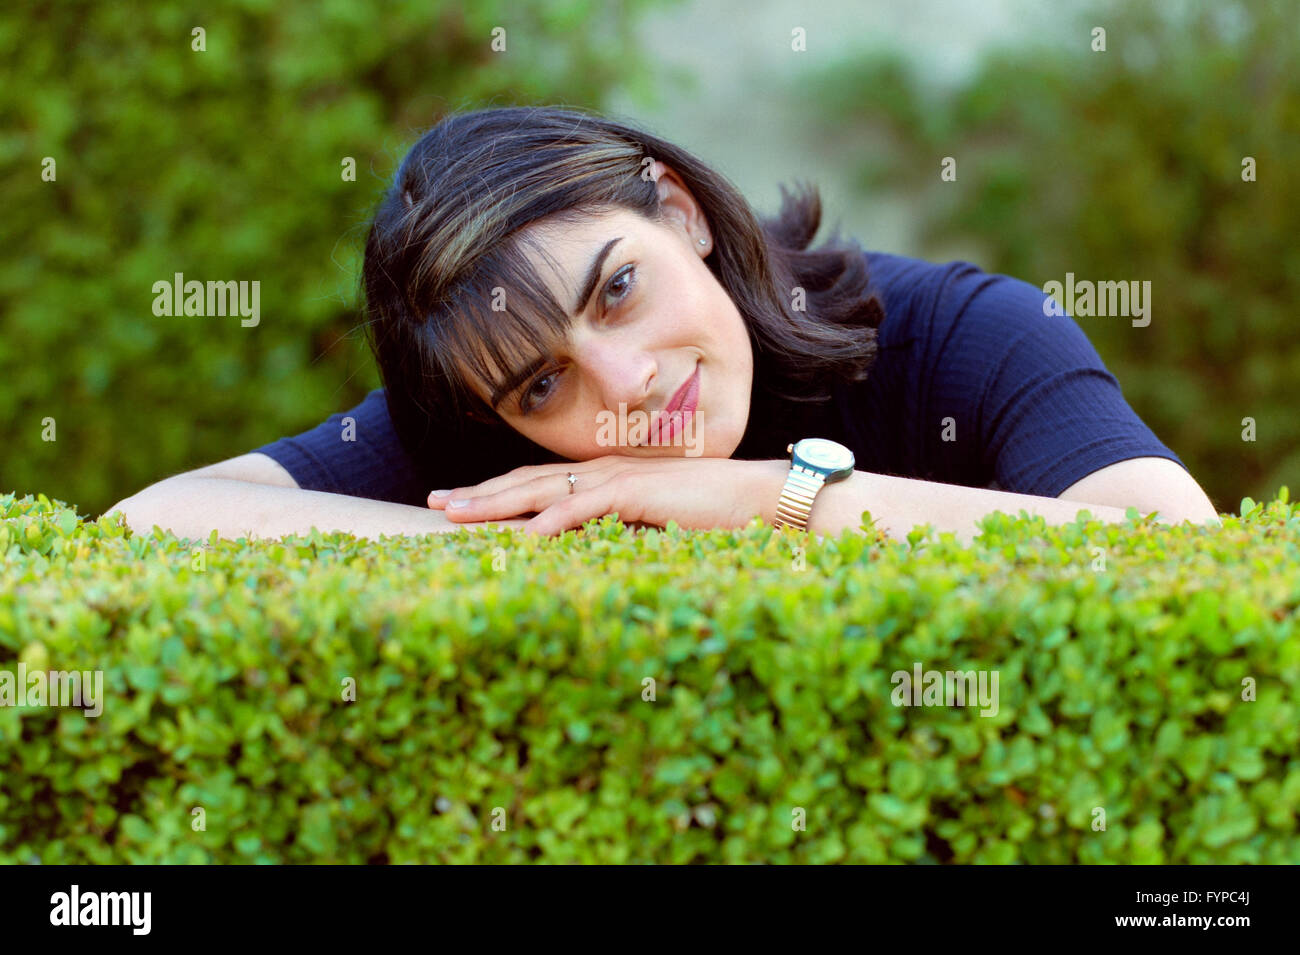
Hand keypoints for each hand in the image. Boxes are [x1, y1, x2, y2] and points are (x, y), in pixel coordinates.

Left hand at [427, 455, 789, 535]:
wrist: (759, 497)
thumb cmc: (713, 514)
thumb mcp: (654, 524)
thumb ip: (620, 530)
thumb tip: (590, 550)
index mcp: (605, 479)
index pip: (539, 483)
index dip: (497, 492)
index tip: (459, 503)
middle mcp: (603, 473)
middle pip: (526, 482)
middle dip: (479, 494)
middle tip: (434, 503)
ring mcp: (617, 479)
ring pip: (541, 491)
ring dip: (496, 503)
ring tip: (455, 514)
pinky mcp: (635, 493)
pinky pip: (581, 509)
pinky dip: (547, 523)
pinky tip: (518, 538)